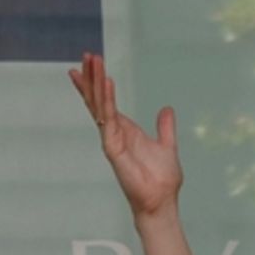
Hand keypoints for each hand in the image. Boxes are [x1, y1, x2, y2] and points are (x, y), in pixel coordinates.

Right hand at [68, 54, 181, 218]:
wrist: (162, 200)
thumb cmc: (162, 179)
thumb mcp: (167, 146)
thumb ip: (165, 128)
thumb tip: (166, 110)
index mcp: (125, 130)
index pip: (106, 102)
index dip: (96, 84)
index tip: (88, 64)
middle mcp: (115, 133)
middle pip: (98, 99)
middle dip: (92, 77)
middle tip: (87, 54)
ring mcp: (111, 139)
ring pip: (100, 105)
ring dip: (96, 82)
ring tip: (92, 60)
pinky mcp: (113, 148)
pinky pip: (108, 120)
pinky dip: (107, 101)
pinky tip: (106, 83)